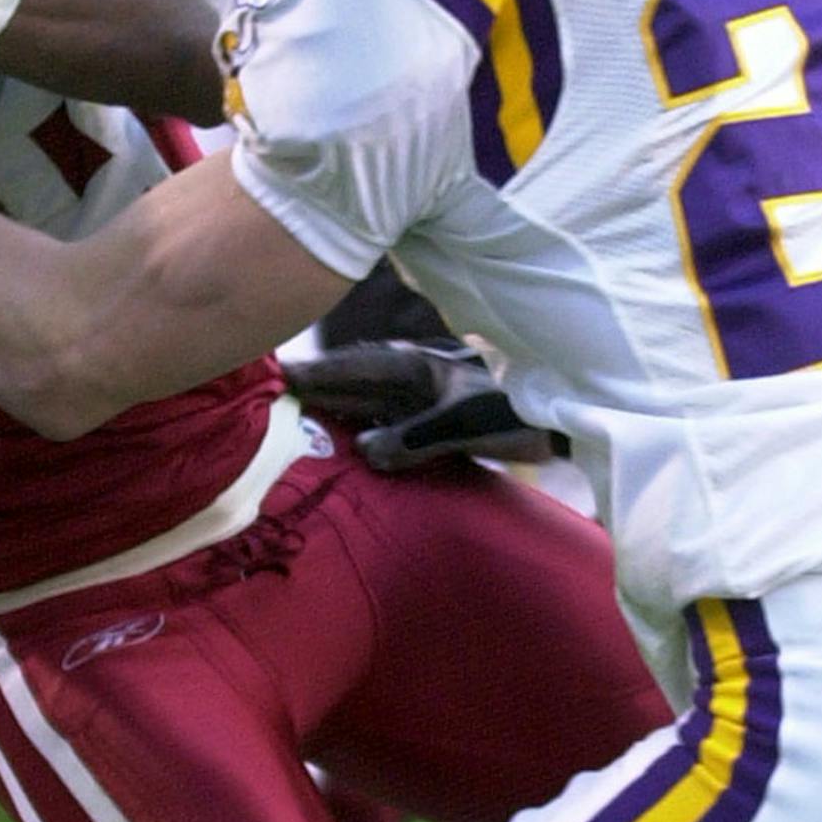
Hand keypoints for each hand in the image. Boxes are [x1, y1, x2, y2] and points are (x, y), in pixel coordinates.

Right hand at [280, 339, 555, 470]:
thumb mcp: (466, 426)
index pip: (349, 368)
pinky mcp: (424, 416)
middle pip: (345, 382)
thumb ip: (415, 438)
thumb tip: (366, 454)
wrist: (563, 416)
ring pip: (358, 400)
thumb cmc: (517, 415)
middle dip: (306, 389)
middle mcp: (407, 376)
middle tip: (257, 399)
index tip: (271, 376)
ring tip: (283, 420)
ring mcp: (415, 395)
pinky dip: (352, 428)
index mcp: (414, 367)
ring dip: (325, 409)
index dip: (310, 373)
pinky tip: (335, 442)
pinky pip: (375, 420)